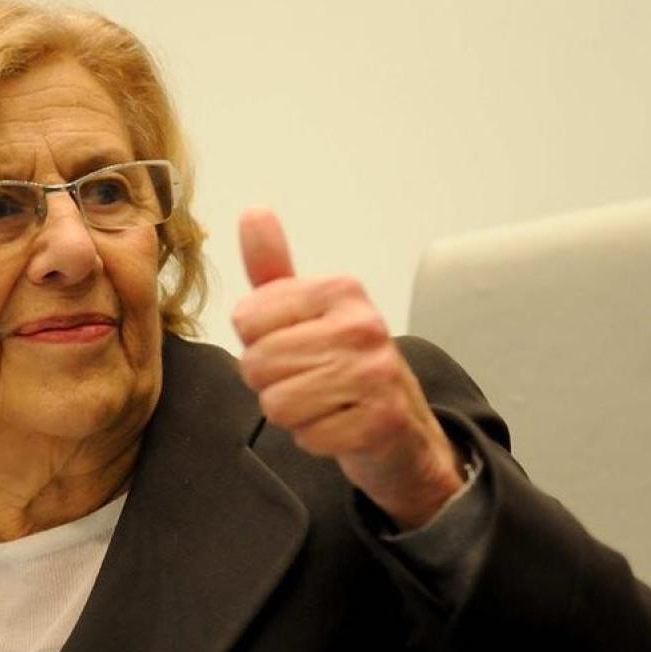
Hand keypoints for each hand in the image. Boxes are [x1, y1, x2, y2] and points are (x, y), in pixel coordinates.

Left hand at [231, 207, 463, 529]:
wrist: (403, 427)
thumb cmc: (345, 363)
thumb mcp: (307, 309)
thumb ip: (274, 267)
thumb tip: (253, 213)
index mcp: (340, 290)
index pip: (247, 319)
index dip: (257, 342)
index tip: (292, 344)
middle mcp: (362, 324)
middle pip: (257, 364)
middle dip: (271, 382)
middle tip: (308, 380)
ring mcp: (375, 372)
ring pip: (277, 403)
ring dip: (292, 413)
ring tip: (323, 402)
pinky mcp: (380, 420)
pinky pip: (307, 436)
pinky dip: (315, 439)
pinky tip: (339, 424)